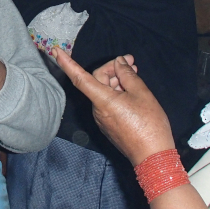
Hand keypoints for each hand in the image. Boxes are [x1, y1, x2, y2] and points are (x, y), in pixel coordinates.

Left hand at [52, 48, 173, 165]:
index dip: (67, 63)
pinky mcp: (109, 125)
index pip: (79, 78)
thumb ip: (128, 75)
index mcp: (102, 100)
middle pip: (98, 80)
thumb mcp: (142, 94)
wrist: (153, 157)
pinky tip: (132, 89)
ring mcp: (102, 119)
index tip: (56, 51)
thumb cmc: (149, 125)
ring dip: (117, 80)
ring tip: (135, 73)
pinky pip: (108, 102)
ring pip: (104, 91)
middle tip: (131, 61)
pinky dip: (117, 92)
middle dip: (112, 68)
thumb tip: (119, 63)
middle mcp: (97, 109)